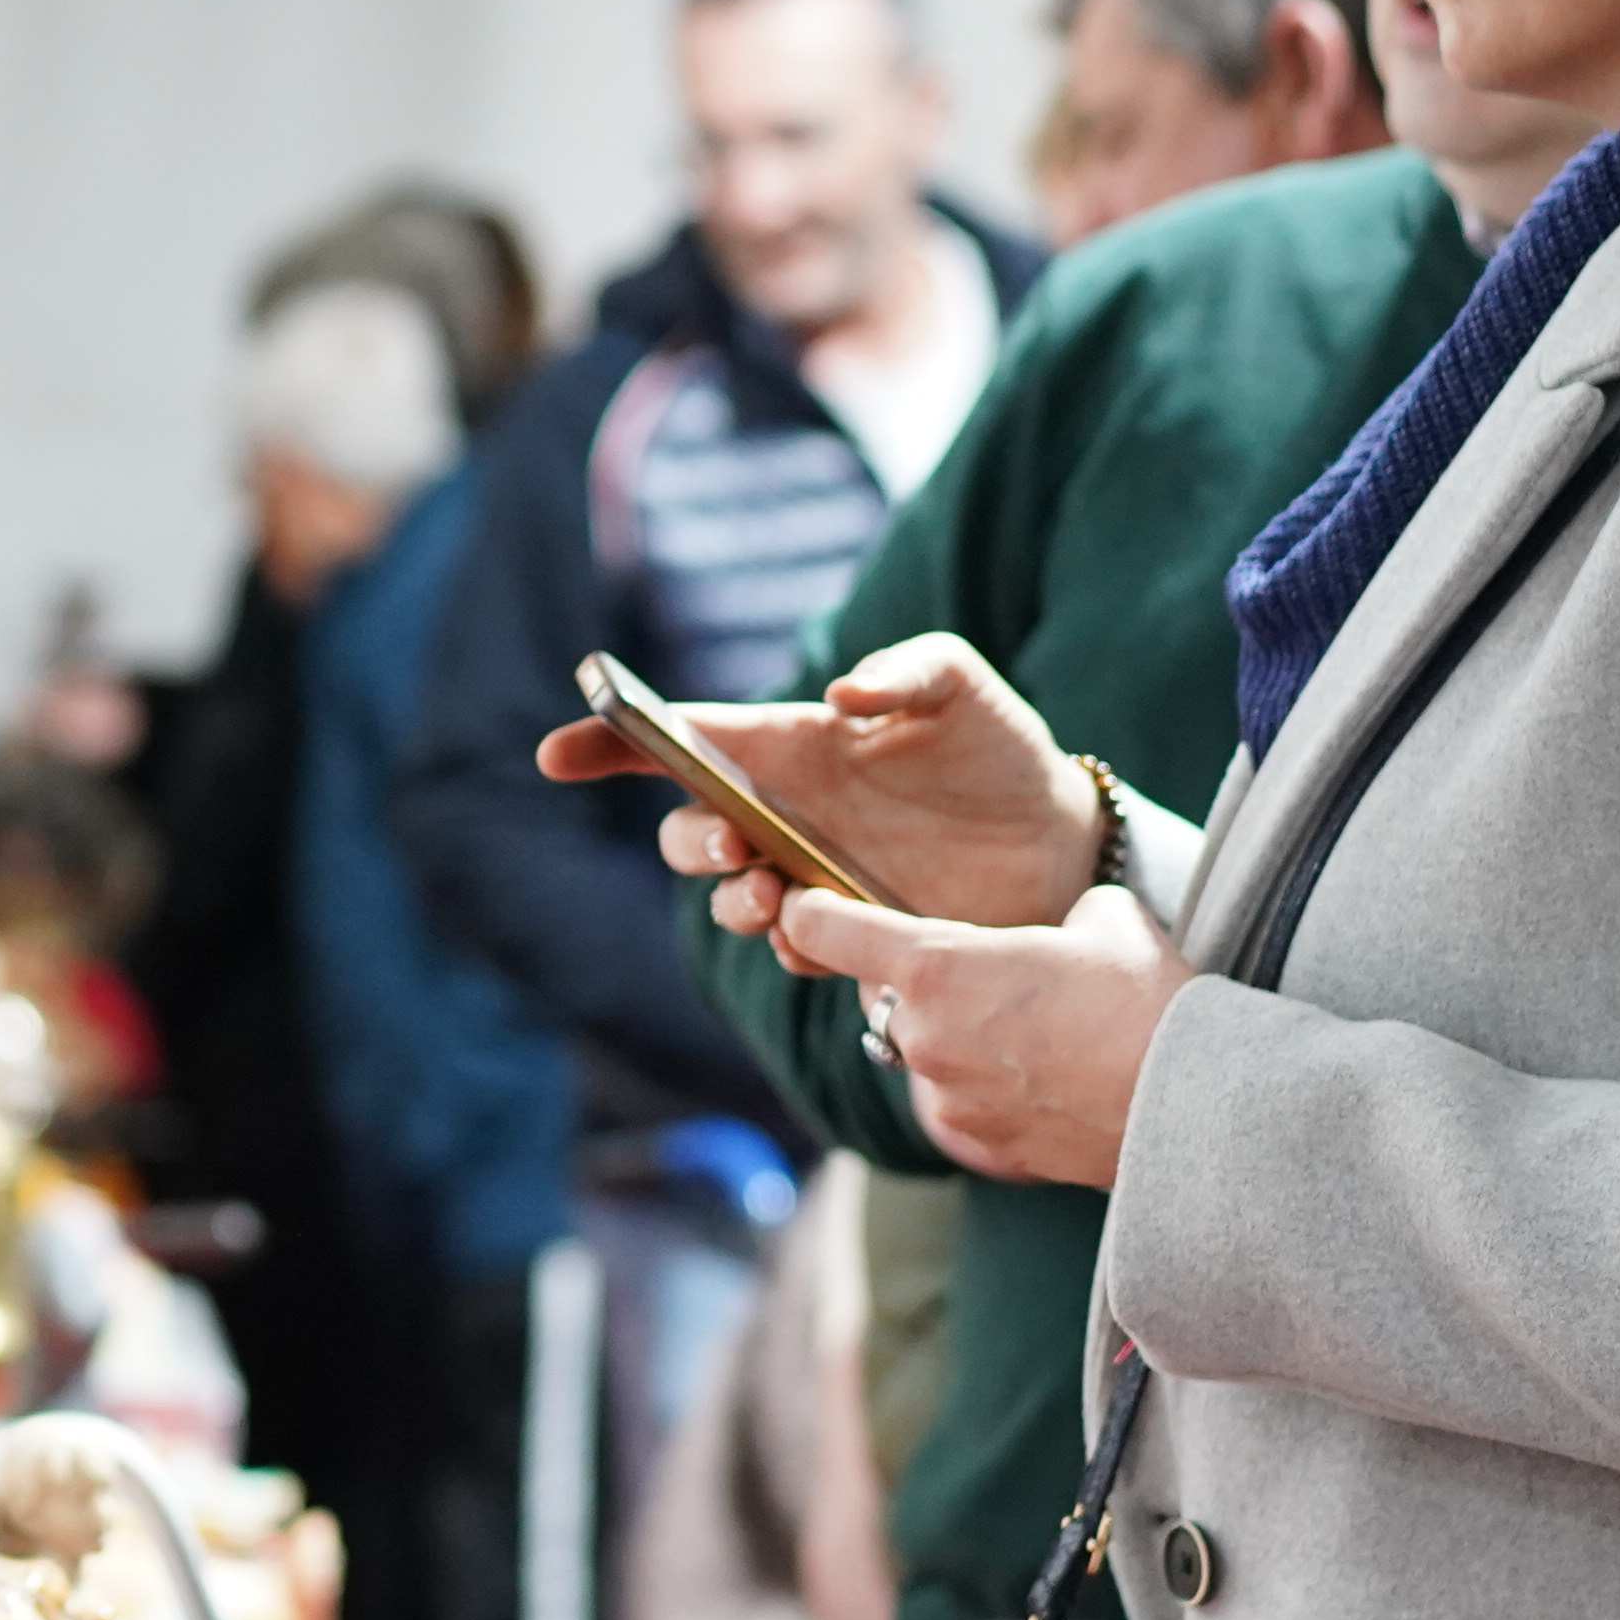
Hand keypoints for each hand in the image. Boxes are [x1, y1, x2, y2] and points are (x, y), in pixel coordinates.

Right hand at [533, 631, 1093, 928]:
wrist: (1060, 842)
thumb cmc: (998, 747)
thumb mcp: (961, 686)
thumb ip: (910, 668)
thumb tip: (843, 694)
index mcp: (790, 745)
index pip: (680, 740)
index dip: (609, 746)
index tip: (559, 755)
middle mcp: (784, 814)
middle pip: (685, 832)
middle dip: (689, 841)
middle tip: (739, 841)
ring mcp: (810, 878)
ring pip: (727, 898)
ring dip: (732, 901)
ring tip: (777, 895)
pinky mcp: (847, 933)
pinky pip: (790, 950)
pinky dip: (790, 946)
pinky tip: (822, 932)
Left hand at [769, 883, 1191, 1188]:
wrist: (1197, 1105)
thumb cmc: (1148, 1000)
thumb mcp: (1102, 918)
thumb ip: (1054, 917)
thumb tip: (1059, 931)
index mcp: (935, 967)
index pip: (825, 932)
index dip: (812, 914)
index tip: (809, 908)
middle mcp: (924, 1037)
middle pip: (885, 998)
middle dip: (922, 984)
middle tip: (990, 973)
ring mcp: (948, 1099)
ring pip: (929, 1052)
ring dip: (962, 1038)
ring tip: (1043, 1030)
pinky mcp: (982, 1145)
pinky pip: (966, 1100)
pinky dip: (993, 1085)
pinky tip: (1055, 1075)